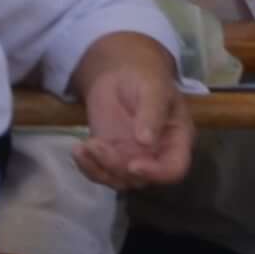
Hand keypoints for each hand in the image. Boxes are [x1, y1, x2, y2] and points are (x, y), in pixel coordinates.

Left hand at [70, 36, 190, 192]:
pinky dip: (87, 167)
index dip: (157, 173)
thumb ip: (152, 113)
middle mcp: (156, 156)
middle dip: (117, 167)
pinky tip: (77, 150)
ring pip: (118, 179)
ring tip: (83, 147)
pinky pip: (100, 172)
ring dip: (99, 169)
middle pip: (141, 179)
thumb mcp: (153, 89)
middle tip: (96, 145)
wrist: (120, 74)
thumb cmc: (145, 78)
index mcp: (177, 142)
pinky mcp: (110, 156)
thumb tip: (146, 141)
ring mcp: (133, 158)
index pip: (174, 169)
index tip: (133, 166)